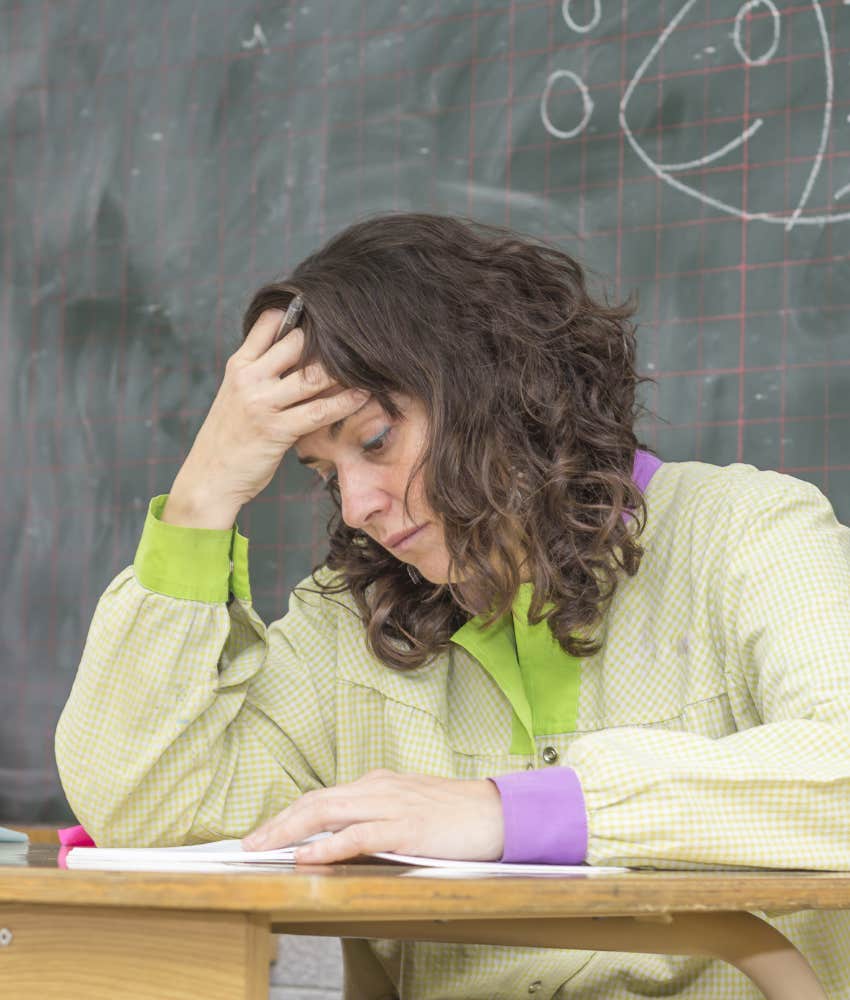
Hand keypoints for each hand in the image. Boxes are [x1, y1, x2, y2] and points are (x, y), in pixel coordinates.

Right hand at [163, 309, 368, 528]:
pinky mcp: (277, 430)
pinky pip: (319, 411)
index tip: (324, 314)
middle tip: (357, 342)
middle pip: (296, 343)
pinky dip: (345, 402)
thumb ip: (262, 372)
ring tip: (367, 367)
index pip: (268, 322)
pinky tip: (363, 396)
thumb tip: (301, 352)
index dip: (297, 313)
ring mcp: (262, 403)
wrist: (209, 477)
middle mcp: (249, 378)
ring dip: (343, 371)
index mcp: (239, 365)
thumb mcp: (237, 394)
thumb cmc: (230, 436)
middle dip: (328, 341)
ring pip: (312, 375)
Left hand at [241, 769, 504, 863]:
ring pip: (328, 813)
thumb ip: (375, 817)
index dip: (288, 815)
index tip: (263, 833)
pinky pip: (359, 836)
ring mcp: (391, 806)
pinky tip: (308, 857)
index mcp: (377, 784)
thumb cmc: (455, 815)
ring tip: (263, 848)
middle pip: (315, 802)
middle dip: (277, 823)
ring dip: (289, 831)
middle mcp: (378, 789)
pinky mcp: (406, 828)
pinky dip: (329, 847)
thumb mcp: (407, 808)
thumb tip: (340, 838)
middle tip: (248, 844)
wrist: (497, 813)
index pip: (321, 797)